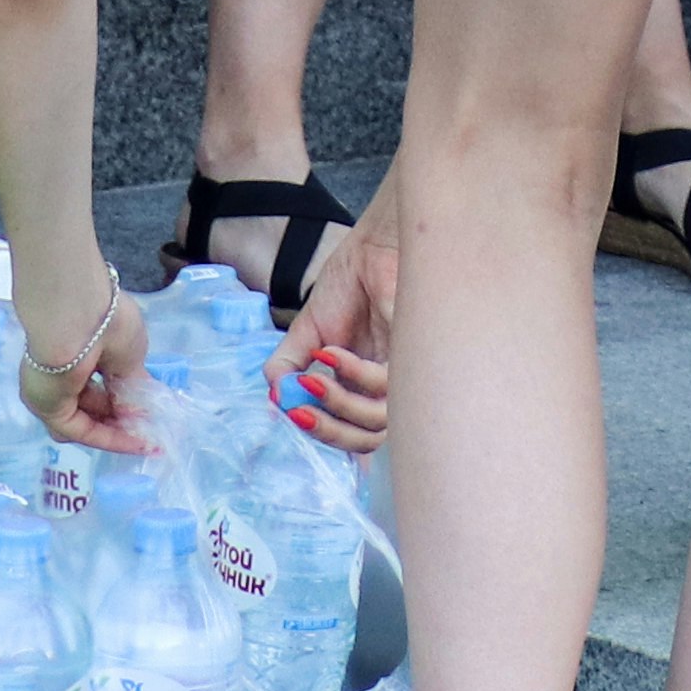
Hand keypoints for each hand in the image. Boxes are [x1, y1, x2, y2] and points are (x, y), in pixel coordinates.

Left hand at [19, 277, 162, 454]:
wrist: (80, 313)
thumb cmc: (106, 322)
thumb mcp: (129, 357)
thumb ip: (131, 384)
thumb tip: (140, 408)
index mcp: (73, 353)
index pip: (95, 386)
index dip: (121, 401)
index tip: (147, 414)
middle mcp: (57, 374)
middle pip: (88, 408)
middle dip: (118, 419)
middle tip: (148, 429)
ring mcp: (49, 391)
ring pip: (83, 422)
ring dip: (115, 431)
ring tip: (146, 437)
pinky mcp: (48, 408)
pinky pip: (81, 430)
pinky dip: (108, 438)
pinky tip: (135, 443)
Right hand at [275, 211, 394, 453]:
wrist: (372, 249)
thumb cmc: (348, 285)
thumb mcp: (306, 332)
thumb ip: (288, 366)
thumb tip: (275, 399)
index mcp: (360, 389)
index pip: (348, 434)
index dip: (321, 435)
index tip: (290, 417)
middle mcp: (383, 390)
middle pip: (364, 441)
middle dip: (326, 431)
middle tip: (296, 411)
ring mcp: (404, 377)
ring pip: (376, 423)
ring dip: (335, 403)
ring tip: (314, 375)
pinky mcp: (415, 360)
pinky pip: (385, 389)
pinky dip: (351, 375)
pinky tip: (332, 354)